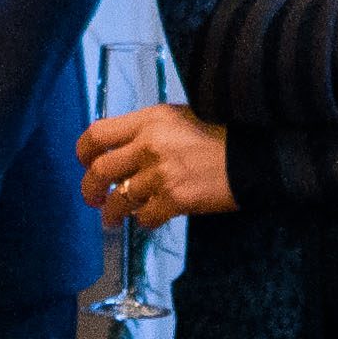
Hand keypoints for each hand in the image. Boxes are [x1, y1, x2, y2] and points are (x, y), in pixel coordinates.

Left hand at [77, 104, 234, 228]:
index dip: (83, 152)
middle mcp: (149, 145)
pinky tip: (149, 218)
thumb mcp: (178, 118)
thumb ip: (147, 131)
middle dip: (90, 190)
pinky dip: (144, 220)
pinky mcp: (176, 199)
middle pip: (100, 170)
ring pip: (120, 199)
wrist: (254, 154)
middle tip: (93, 200)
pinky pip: (145, 216)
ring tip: (113, 219)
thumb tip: (122, 153)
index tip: (84, 164)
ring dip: (113, 213)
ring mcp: (161, 174)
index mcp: (149, 120)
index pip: (98, 133)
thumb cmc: (220, 132)